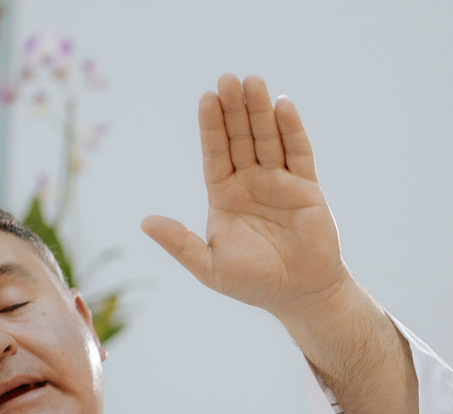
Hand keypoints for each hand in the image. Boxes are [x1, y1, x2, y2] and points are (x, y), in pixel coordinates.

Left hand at [141, 74, 350, 324]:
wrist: (301, 295)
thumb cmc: (254, 284)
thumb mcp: (210, 267)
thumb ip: (180, 243)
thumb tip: (145, 222)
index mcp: (225, 196)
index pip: (215, 153)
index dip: (211, 127)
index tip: (206, 99)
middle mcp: (251, 183)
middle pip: (240, 138)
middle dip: (234, 110)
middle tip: (228, 79)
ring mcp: (280, 182)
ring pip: (267, 139)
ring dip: (260, 111)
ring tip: (252, 82)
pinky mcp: (307, 188)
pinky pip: (298, 153)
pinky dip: (291, 130)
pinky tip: (283, 105)